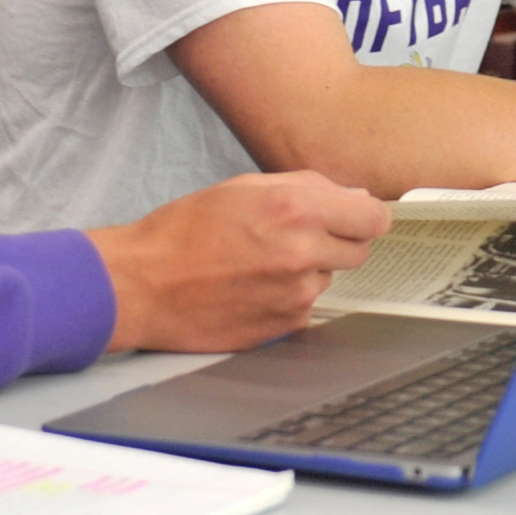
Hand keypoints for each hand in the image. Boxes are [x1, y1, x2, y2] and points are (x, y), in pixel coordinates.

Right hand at [83, 170, 392, 353]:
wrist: (142, 285)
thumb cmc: (184, 231)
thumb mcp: (244, 187)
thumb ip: (306, 187)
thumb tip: (351, 197)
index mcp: (297, 210)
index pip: (374, 218)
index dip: (364, 217)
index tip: (355, 218)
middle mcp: (303, 254)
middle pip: (359, 251)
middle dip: (337, 242)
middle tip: (295, 237)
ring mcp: (296, 296)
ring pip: (329, 279)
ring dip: (308, 271)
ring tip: (259, 264)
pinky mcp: (283, 327)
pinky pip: (306, 308)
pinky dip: (288, 298)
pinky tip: (251, 289)